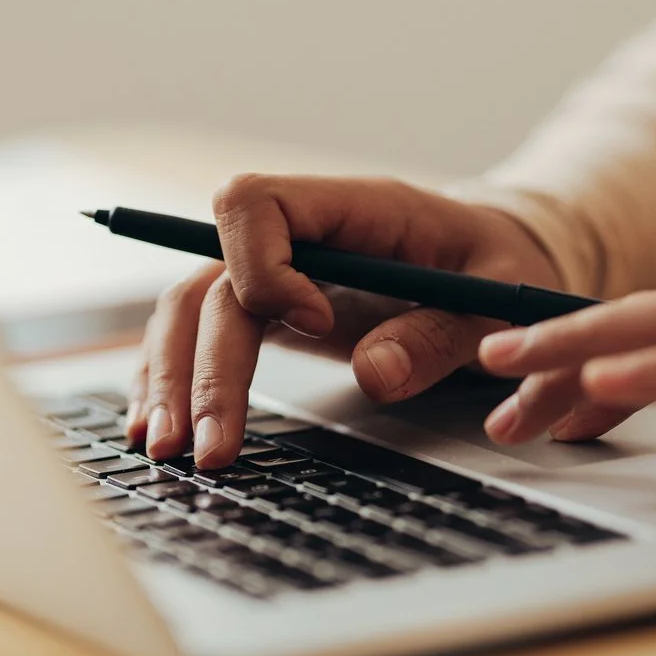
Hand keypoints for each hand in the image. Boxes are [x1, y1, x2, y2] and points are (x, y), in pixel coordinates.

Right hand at [127, 174, 559, 465]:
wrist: (496, 259)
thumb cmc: (498, 267)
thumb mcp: (496, 302)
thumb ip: (441, 336)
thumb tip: (375, 376)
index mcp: (352, 208)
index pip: (258, 204)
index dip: (265, 266)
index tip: (314, 325)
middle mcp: (298, 236)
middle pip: (212, 279)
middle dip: (202, 363)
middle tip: (209, 445)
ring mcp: (274, 275)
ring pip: (189, 310)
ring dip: (171, 379)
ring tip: (168, 451)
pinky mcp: (266, 315)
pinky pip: (198, 337)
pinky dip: (172, 380)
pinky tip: (156, 429)